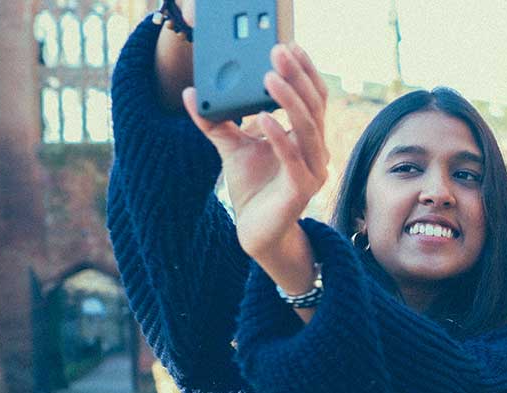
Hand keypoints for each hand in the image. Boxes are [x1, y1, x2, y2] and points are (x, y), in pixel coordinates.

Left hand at [183, 44, 329, 260]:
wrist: (255, 232)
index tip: (287, 45)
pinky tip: (263, 118)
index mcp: (306, 135)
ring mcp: (313, 170)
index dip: (304, 70)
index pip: (313, 96)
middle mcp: (316, 149)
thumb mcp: (231, 147)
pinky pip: (293, 159)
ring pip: (307, 129)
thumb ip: (215, 121)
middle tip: (278, 52)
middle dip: (296, 76)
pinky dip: (278, 137)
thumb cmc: (251, 188)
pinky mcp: (301, 189)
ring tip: (270, 77)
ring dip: (289, 100)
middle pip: (314, 105)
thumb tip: (190, 93)